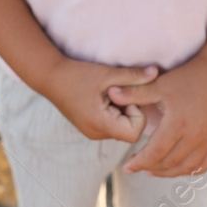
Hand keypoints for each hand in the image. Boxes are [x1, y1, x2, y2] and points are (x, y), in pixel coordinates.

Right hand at [40, 58, 158, 142]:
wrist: (50, 76)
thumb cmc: (78, 74)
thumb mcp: (107, 74)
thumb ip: (133, 77)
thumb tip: (157, 73)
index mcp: (101, 124)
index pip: (135, 133)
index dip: (138, 114)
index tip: (127, 95)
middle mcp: (97, 134)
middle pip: (130, 131)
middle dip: (130, 110)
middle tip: (118, 91)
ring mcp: (92, 132)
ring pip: (121, 128)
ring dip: (122, 110)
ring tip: (110, 92)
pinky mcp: (90, 127)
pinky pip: (112, 125)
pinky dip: (114, 112)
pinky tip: (104, 97)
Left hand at [108, 60, 206, 176]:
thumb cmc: (186, 78)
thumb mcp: (158, 84)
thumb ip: (134, 93)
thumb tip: (110, 93)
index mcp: (178, 124)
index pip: (155, 152)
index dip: (139, 163)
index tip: (127, 168)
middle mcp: (195, 136)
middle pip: (169, 163)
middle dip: (150, 168)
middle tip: (138, 166)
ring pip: (186, 168)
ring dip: (168, 172)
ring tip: (153, 170)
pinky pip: (204, 165)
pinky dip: (190, 170)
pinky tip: (178, 168)